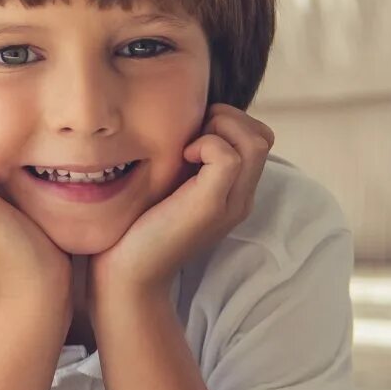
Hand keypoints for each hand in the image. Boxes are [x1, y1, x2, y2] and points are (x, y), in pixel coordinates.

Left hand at [94, 106, 272, 298]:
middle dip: (227, 118)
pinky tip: (181, 158)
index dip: (228, 121)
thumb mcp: (169, 185)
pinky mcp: (212, 205)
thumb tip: (183, 123)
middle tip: (190, 135)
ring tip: (187, 147)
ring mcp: (231, 202)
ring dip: (218, 128)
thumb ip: (185, 162)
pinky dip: (206, 144)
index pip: (259, 138)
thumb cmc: (137, 225)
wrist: (128, 271)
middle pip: (262, 136)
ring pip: (255, 141)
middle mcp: (240, 197)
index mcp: (233, 191)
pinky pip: (229, 157)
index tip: (191, 132)